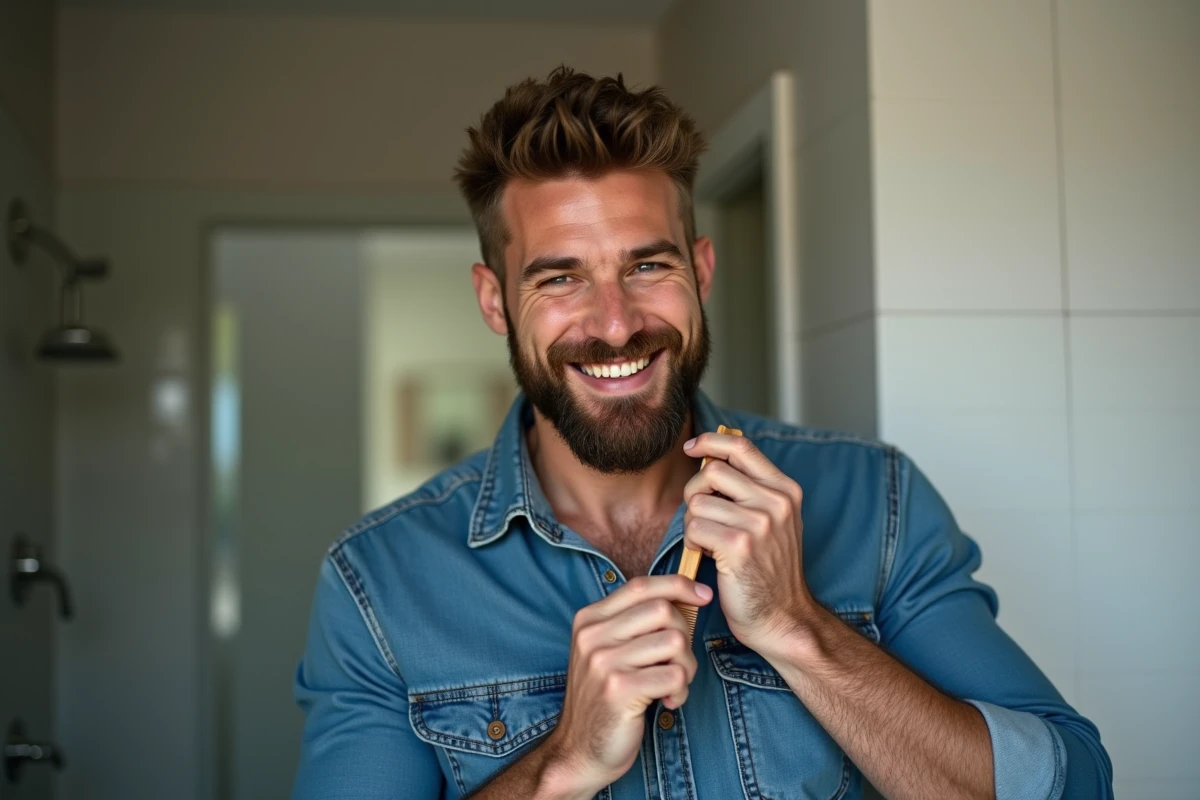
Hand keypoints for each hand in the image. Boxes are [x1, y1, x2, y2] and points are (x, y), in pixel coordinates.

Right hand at [541, 576, 712, 795]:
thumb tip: (680, 594)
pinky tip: (667, 702)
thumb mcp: (607, 652)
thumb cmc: (604, 699)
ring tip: (672, 685)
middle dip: (684, 635)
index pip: (641, 586)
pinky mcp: (618, 690)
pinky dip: (681, 691)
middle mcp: (592, 636)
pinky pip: (674, 675)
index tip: (703, 595)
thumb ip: (632, 624)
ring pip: (675, 642)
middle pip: (663, 610)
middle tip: (678, 662)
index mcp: (590, 620)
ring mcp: (603, 662)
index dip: (678, 584)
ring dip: (686, 667)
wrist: (579, 751)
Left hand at [682, 432, 817, 656]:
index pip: (741, 446)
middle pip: (712, 471)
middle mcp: (776, 501)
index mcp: (785, 490)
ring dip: (693, 522)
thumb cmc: (769, 571)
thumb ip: (751, 490)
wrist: (783, 618)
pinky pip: (695, 526)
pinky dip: (693, 541)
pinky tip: (707, 555)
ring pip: (698, 501)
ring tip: (708, 542)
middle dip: (695, 492)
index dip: (710, 442)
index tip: (691, 449)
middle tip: (701, 517)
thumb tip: (709, 459)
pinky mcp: (739, 545)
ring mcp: (760, 522)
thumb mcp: (774, 522)